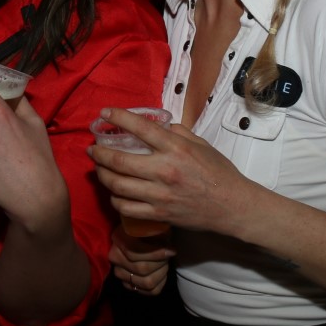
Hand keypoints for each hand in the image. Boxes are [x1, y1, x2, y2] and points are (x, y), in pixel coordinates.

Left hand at [88, 107, 261, 237]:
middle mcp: (164, 170)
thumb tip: (157, 125)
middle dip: (99, 152)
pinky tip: (114, 192)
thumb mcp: (201, 144)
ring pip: (116, 185)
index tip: (105, 112)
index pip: (140, 128)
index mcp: (176, 149)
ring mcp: (160, 194)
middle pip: (118, 160)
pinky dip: (115, 198)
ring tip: (99, 169)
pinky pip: (125, 207)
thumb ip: (177, 133)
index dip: (118, 117)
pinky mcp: (158, 213)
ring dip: (102, 175)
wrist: (232, 206)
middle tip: (93, 148)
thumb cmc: (218, 173)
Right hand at [108, 226, 174, 295]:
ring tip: (165, 263)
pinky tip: (162, 272)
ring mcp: (119, 273)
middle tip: (168, 255)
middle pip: (142, 269)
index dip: (156, 253)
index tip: (172, 250)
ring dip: (161, 273)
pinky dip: (161, 282)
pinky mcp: (128, 284)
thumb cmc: (149, 229)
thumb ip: (158, 230)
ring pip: (147, 282)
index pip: (134, 252)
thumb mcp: (152, 224)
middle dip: (161, 263)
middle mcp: (115, 257)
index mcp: (119, 238)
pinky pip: (150, 291)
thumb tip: (168, 245)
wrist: (139, 237)